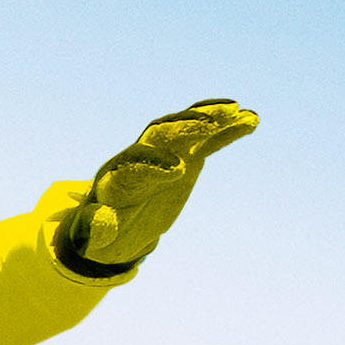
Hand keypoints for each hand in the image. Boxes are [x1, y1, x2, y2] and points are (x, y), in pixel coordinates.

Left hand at [64, 98, 258, 271]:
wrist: (116, 221)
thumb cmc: (101, 229)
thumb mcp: (93, 233)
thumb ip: (95, 227)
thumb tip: (98, 224)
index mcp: (116, 177)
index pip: (134, 164)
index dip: (153, 164)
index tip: (177, 170)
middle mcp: (139, 157)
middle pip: (159, 136)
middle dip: (183, 127)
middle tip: (209, 122)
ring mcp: (164, 153)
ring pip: (186, 129)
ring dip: (211, 118)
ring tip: (240, 112)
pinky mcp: (186, 157)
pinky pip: (208, 140)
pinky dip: (227, 129)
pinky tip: (251, 119)